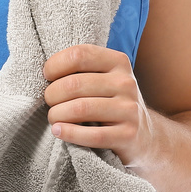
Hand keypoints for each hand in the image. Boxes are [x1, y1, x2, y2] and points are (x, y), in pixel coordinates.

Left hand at [42, 44, 155, 167]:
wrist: (144, 136)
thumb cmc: (111, 102)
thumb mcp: (103, 78)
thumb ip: (80, 70)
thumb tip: (46, 72)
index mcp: (118, 62)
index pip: (79, 55)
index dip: (55, 65)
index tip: (47, 76)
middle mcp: (126, 82)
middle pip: (75, 84)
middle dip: (52, 94)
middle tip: (49, 102)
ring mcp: (129, 109)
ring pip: (81, 108)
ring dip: (57, 115)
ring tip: (53, 118)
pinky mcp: (129, 135)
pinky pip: (92, 135)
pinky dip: (69, 133)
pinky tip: (58, 131)